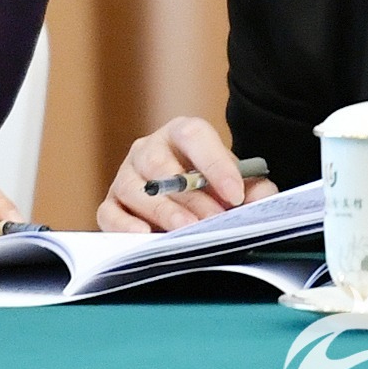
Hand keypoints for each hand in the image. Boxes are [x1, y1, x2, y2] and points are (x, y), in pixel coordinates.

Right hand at [96, 117, 278, 232]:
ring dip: (161, 211)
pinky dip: (123, 224)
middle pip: (160, 164)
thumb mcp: (238, 183)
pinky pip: (109, 212)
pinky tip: (144, 235)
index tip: (234, 194)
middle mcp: (149, 148)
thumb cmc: (211, 188)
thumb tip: (258, 201)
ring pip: (133, 187)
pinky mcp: (111, 203)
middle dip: (189, 196)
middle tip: (212, 220)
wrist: (189, 200)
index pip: (194, 135)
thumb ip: (254, 189)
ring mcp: (126, 175)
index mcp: (182, 133)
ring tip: (185, 231)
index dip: (214, 163)